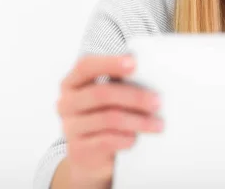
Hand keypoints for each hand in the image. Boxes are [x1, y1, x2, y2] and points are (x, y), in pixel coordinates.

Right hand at [56, 54, 162, 186]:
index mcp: (72, 83)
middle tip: (158, 102)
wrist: (90, 160)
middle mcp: (66, 103)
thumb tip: (150, 75)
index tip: (134, 64)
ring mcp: (70, 127)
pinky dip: (126, 139)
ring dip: (138, 121)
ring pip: (108, 119)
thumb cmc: (105, 119)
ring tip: (157, 125)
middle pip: (102, 93)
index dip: (110, 63)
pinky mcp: (78, 150)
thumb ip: (120, 84)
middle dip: (135, 97)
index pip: (86, 66)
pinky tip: (136, 139)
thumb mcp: (109, 99)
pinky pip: (106, 141)